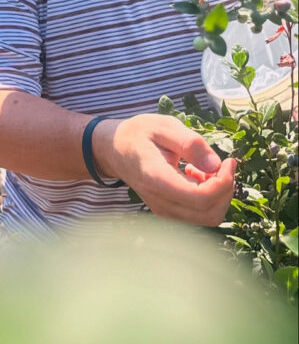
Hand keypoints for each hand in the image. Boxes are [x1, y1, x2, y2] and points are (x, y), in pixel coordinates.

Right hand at [92, 113, 235, 225]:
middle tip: (223, 164)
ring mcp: (164, 209)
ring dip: (219, 194)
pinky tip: (198, 175)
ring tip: (206, 168)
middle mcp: (160, 201)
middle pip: (209, 213)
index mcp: (156, 178)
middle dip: (226, 189)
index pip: (200, 198)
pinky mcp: (168, 211)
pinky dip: (209, 197)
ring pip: (208, 217)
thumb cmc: (138, 134)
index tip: (228, 160)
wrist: (114, 150)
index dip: (224, 183)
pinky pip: (199, 214)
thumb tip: (216, 164)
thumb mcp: (163, 126)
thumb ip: (190, 143)